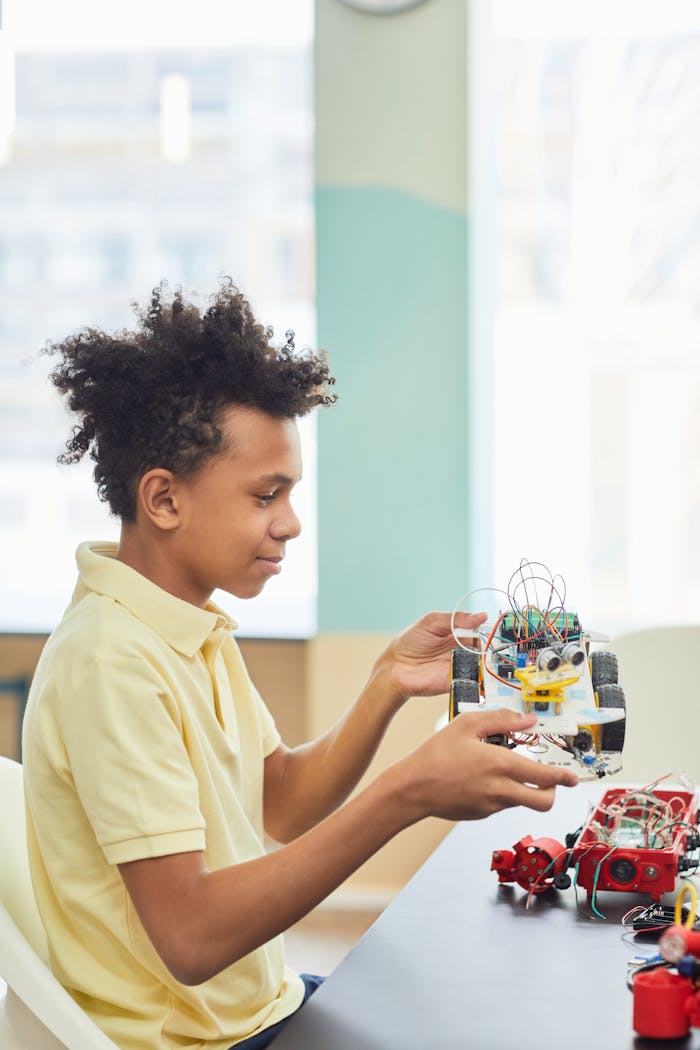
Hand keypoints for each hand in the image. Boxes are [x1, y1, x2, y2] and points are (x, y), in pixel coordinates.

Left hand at [375, 610, 486, 703]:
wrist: (396, 667)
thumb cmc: (410, 642)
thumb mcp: (431, 622)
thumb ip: (455, 619)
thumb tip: (481, 616)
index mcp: (459, 633)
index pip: (482, 630)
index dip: (491, 629)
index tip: (500, 627)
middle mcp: (464, 650)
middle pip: (487, 648)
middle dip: (494, 646)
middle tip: (496, 644)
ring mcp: (462, 667)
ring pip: (485, 665)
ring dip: (490, 662)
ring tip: (489, 657)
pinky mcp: (459, 682)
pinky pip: (475, 682)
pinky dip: (482, 679)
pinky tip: (483, 672)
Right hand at [397, 708, 578, 821]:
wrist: (412, 788)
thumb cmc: (436, 754)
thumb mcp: (466, 725)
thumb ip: (500, 719)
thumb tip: (528, 720)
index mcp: (500, 765)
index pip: (544, 777)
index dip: (563, 777)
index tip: (572, 776)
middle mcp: (500, 789)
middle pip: (543, 802)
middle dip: (551, 792)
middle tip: (547, 780)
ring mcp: (491, 806)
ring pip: (521, 801)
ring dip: (522, 789)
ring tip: (501, 770)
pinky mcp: (481, 814)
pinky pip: (500, 804)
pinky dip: (500, 793)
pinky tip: (480, 779)